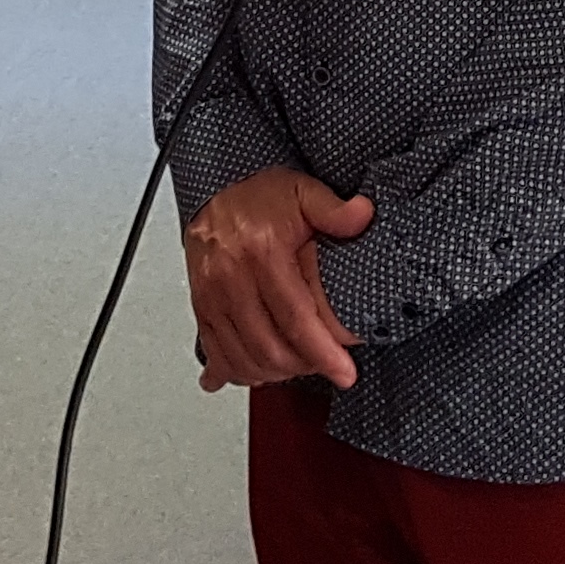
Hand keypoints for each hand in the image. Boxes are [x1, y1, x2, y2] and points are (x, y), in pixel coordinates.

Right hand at [184, 166, 375, 391]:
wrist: (215, 189)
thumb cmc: (259, 196)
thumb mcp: (303, 192)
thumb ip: (334, 208)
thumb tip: (363, 215)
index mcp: (261, 252)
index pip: (295, 317)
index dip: (323, 353)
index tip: (344, 372)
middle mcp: (231, 277)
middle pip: (269, 347)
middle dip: (302, 368)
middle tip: (326, 368)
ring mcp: (212, 295)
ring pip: (243, 357)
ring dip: (274, 373)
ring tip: (300, 369)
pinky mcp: (201, 307)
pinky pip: (217, 352)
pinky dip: (237, 371)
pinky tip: (257, 374)